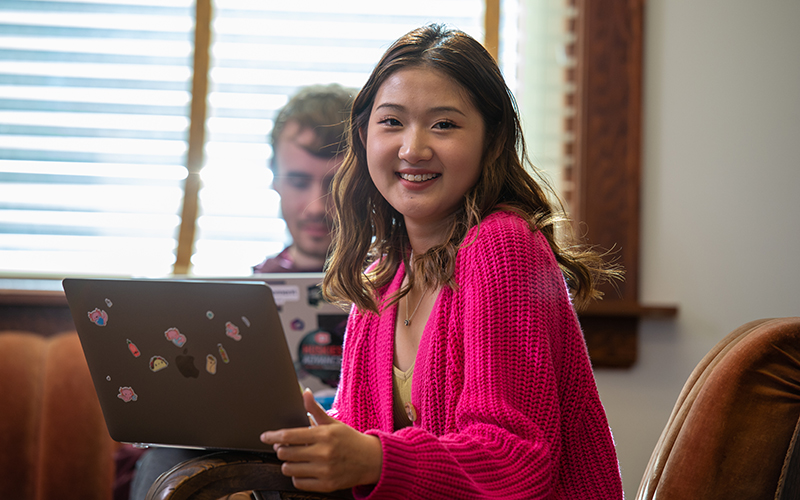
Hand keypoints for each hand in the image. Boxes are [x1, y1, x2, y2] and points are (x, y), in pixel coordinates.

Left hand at [260, 389, 382, 491]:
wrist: (371, 460)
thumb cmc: (349, 439)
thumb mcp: (333, 422)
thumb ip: (315, 409)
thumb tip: (305, 393)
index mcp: (323, 435)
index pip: (289, 436)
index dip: (272, 436)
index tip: (265, 436)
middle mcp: (323, 453)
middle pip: (285, 453)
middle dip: (281, 449)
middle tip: (284, 447)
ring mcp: (324, 471)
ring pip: (289, 469)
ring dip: (288, 463)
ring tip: (295, 458)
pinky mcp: (326, 485)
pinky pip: (299, 483)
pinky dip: (297, 477)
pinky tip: (303, 469)